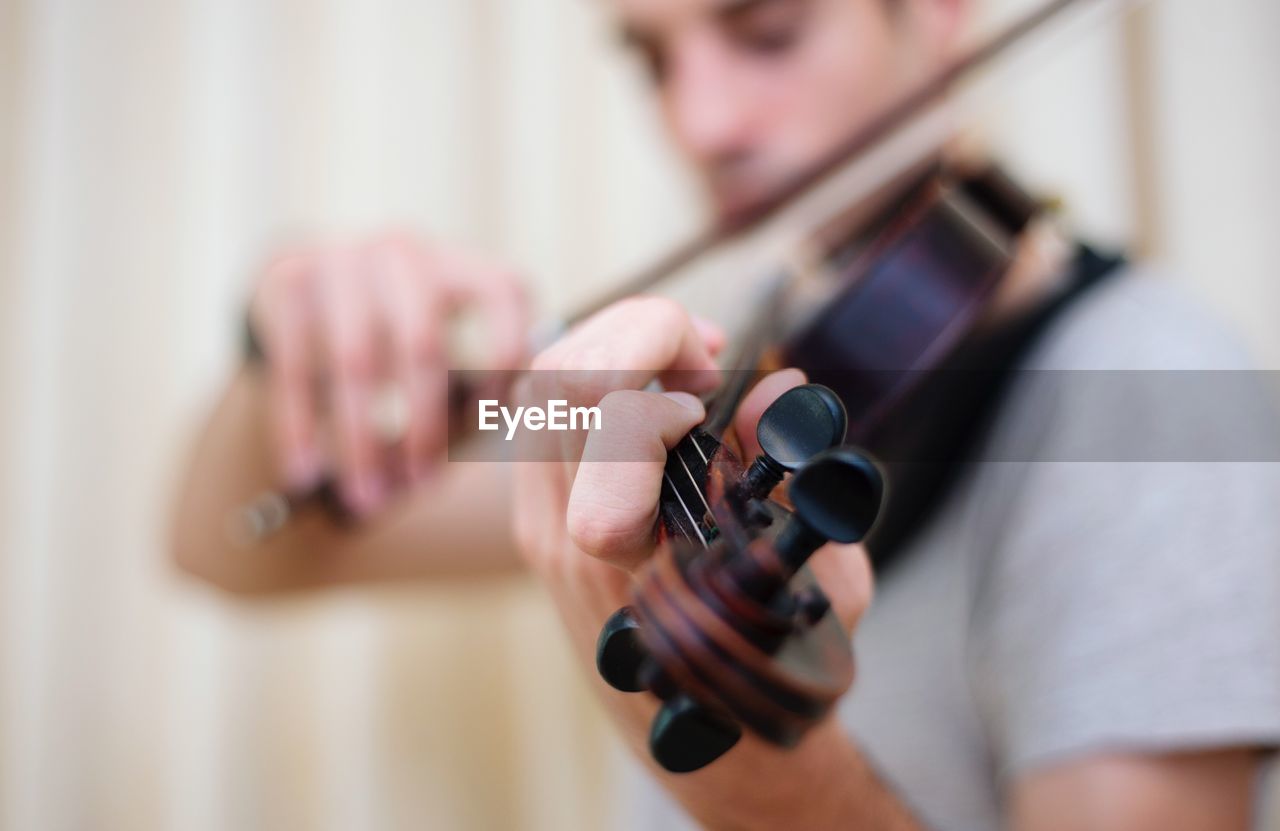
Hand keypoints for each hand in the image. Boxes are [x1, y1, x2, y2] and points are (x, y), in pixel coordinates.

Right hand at [249, 232, 526, 515]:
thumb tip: (498, 452)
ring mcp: (342, 261)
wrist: (303, 282)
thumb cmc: (392, 336)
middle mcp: (405, 254)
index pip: (505, 294)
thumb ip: (472, 390)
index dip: (507, 362)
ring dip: (362, 442)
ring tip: (367, 498)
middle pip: (424, 345)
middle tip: (419, 487)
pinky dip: (300, 428)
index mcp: (459, 265)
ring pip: (355, 363)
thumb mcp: (438, 343)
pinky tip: (304, 474)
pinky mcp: (287, 282)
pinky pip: (295, 367)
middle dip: (424, 428)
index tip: (493, 424)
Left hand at [512, 296, 872, 773]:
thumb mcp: (815, 568)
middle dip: (636, 333)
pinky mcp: (535, 526)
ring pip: (541, 392)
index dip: (658, 363)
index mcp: (644, 551)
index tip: (713, 377)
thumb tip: (778, 383)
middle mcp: (574, 539)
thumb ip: (793, 472)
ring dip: (610, 348)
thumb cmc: (768, 657)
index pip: (606, 412)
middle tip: (703, 348)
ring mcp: (544, 532)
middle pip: (562, 380)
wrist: (701, 735)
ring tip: (680, 359)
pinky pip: (538, 423)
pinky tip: (644, 390)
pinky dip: (587, 380)